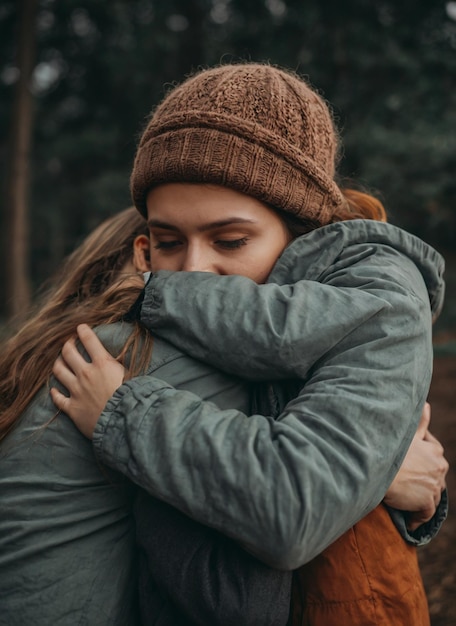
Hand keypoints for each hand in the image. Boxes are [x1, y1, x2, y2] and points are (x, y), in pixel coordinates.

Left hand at [51, 324, 124, 438]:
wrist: (123, 420)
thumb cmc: (132, 397)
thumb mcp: (131, 375)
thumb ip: (121, 367)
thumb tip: (120, 361)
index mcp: (102, 364)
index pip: (89, 340)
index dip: (83, 331)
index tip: (80, 327)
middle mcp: (86, 374)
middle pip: (68, 352)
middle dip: (67, 344)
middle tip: (69, 342)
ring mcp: (77, 390)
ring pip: (59, 371)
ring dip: (58, 363)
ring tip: (60, 361)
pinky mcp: (72, 407)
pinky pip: (58, 398)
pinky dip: (54, 392)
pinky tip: (54, 390)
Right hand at [383, 402, 447, 529]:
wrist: (376, 466)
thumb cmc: (387, 446)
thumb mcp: (405, 431)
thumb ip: (419, 421)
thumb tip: (428, 404)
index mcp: (434, 449)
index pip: (435, 454)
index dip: (424, 461)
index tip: (412, 466)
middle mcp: (439, 467)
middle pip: (436, 477)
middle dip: (425, 482)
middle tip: (408, 486)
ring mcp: (433, 485)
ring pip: (432, 496)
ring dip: (421, 500)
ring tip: (407, 503)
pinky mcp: (426, 501)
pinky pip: (426, 514)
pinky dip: (418, 519)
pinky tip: (409, 522)